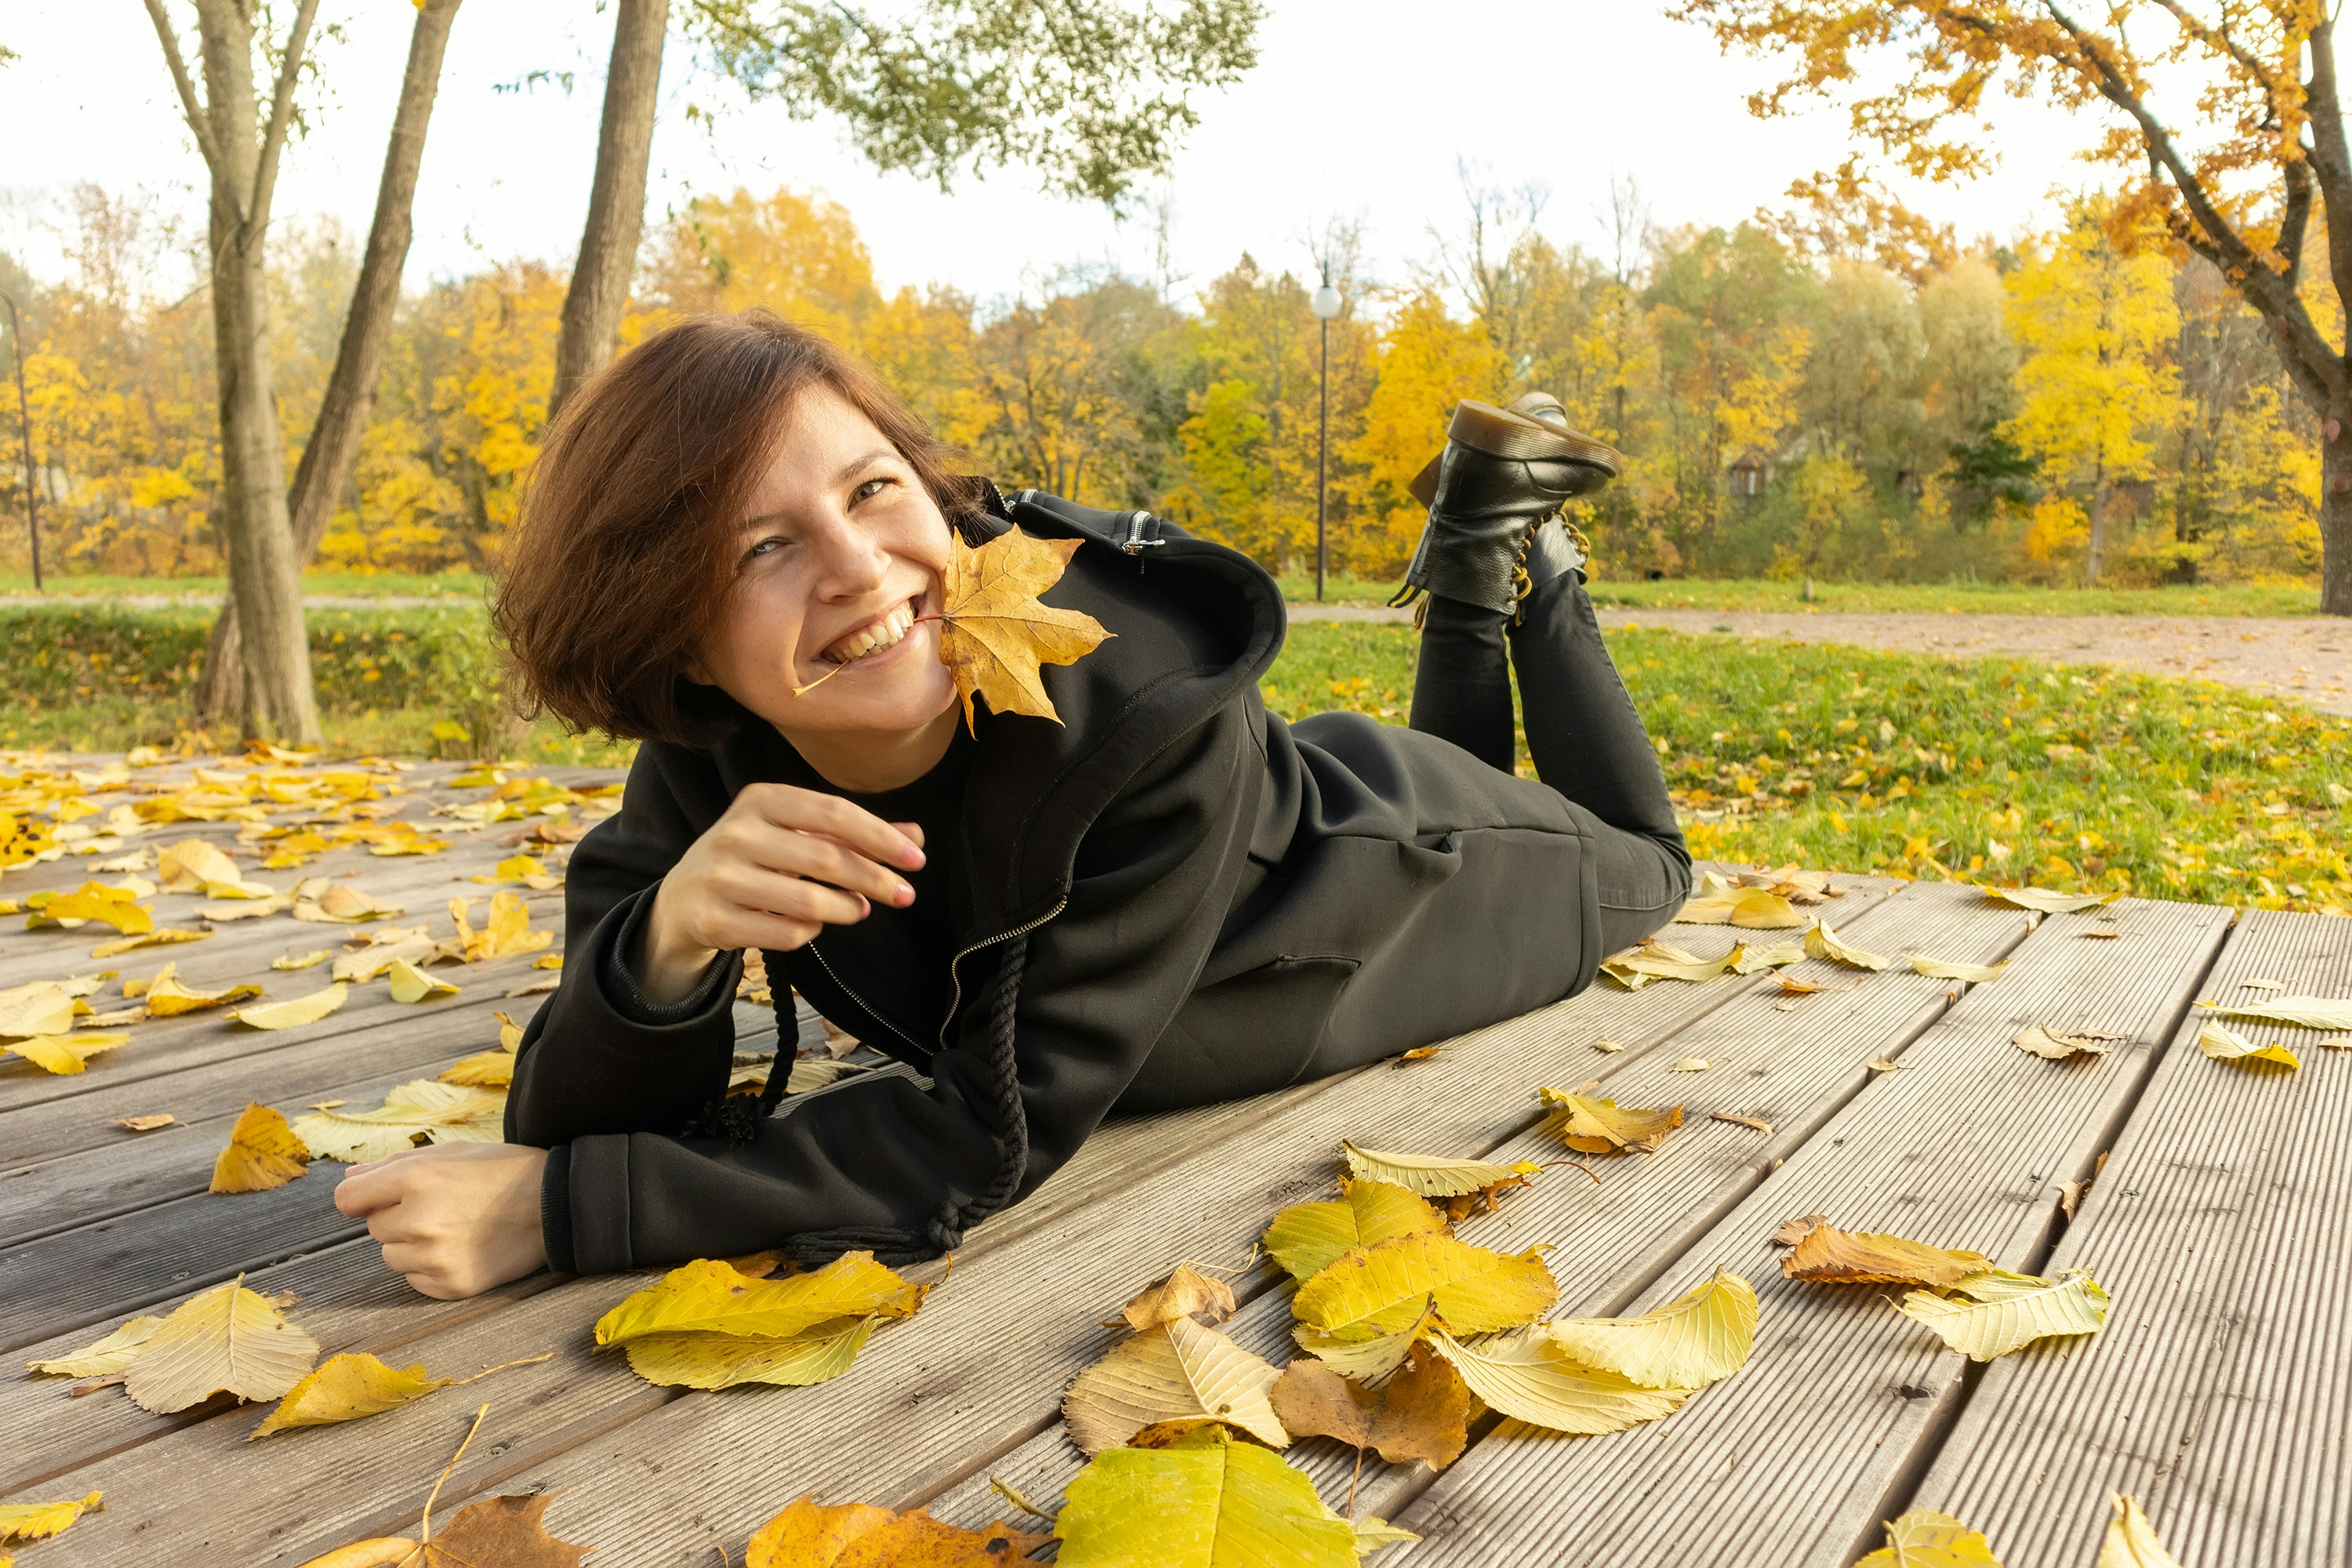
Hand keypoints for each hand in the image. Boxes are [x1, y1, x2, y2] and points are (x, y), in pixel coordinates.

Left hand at [334, 1141, 550, 1299]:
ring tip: (454, 1229)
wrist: (556, 1206)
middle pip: (374, 1227)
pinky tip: (462, 1249)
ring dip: (412, 1244)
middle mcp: (419, 1219)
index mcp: (417, 1178)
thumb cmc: (503, 1172)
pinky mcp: (449, 1285)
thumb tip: (350, 1180)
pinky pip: (414, 1279)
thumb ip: (394, 1165)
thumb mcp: (451, 1153)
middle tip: (441, 1207)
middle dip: (398, 1217)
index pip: (347, 1199)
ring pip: (392, 1255)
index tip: (377, 1197)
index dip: (361, 1197)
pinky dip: (430, 1267)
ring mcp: (434, 1257)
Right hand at [640, 783, 926, 1003]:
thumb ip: (852, 834)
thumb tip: (916, 838)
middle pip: (826, 858)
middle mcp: (737, 833)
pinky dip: (810, 930)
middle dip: (875, 879)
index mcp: (761, 799)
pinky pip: (786, 933)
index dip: (881, 837)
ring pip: (808, 901)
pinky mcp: (716, 920)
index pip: (834, 813)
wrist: (683, 899)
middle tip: (906, 894)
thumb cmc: (753, 859)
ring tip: (862, 909)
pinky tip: (813, 922)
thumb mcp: (794, 834)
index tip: (916, 859)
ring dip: (848, 909)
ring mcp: (722, 878)